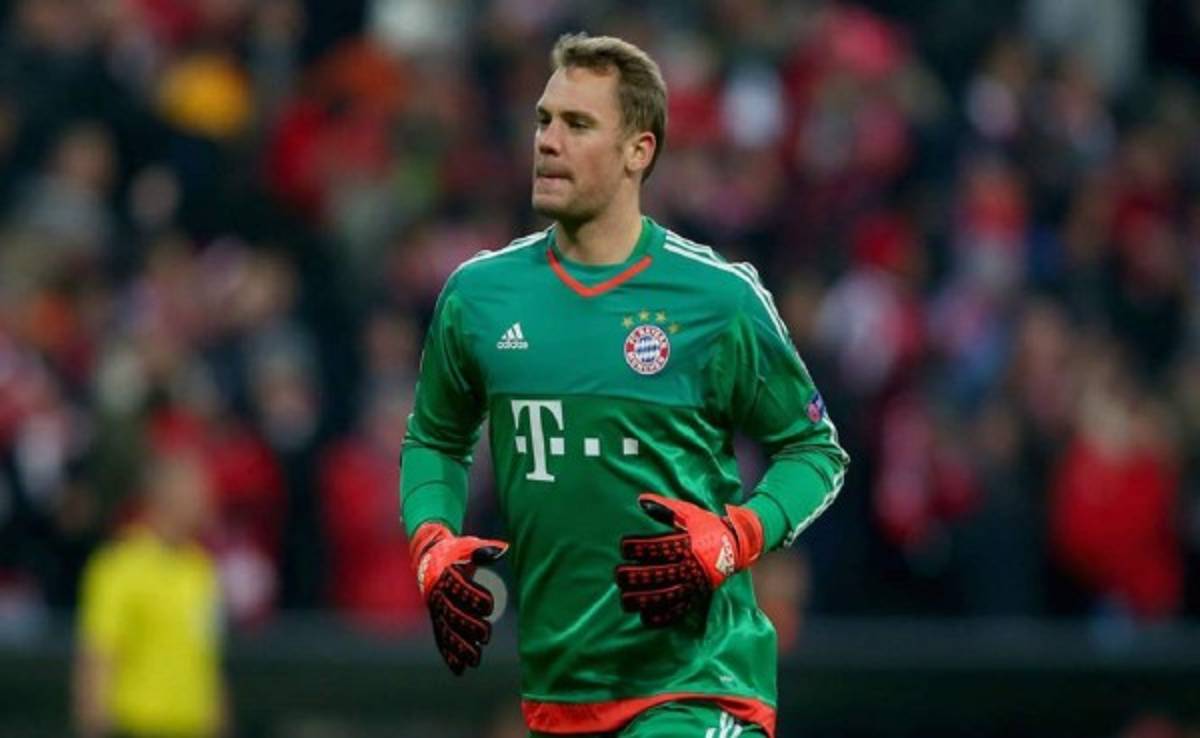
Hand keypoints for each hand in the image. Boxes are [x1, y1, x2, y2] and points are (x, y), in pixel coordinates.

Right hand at [410, 522, 508, 674]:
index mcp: (446, 575)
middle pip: (453, 614)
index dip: (474, 596)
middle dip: (469, 626)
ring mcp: (436, 610)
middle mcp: (439, 595)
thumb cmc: (455, 551)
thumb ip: (483, 549)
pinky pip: (441, 639)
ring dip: (461, 647)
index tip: (489, 606)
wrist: (429, 558)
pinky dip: (450, 655)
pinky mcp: (436, 621)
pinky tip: (460, 669)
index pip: (460, 588)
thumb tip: (500, 551)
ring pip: (447, 631)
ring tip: (475, 660)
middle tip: (485, 636)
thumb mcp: (467, 546)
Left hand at [615, 493, 763, 627]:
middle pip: (656, 574)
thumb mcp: (689, 513)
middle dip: (634, 576)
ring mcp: (692, 584)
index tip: (624, 547)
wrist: (736, 545)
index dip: (637, 548)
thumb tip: (641, 502)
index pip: (656, 547)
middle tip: (619, 575)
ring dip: (642, 599)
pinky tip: (645, 618)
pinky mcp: (696, 596)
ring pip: (664, 596)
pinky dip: (661, 616)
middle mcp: (688, 566)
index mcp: (685, 544)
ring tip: (625, 600)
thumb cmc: (707, 526)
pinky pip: (678, 610)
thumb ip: (665, 508)